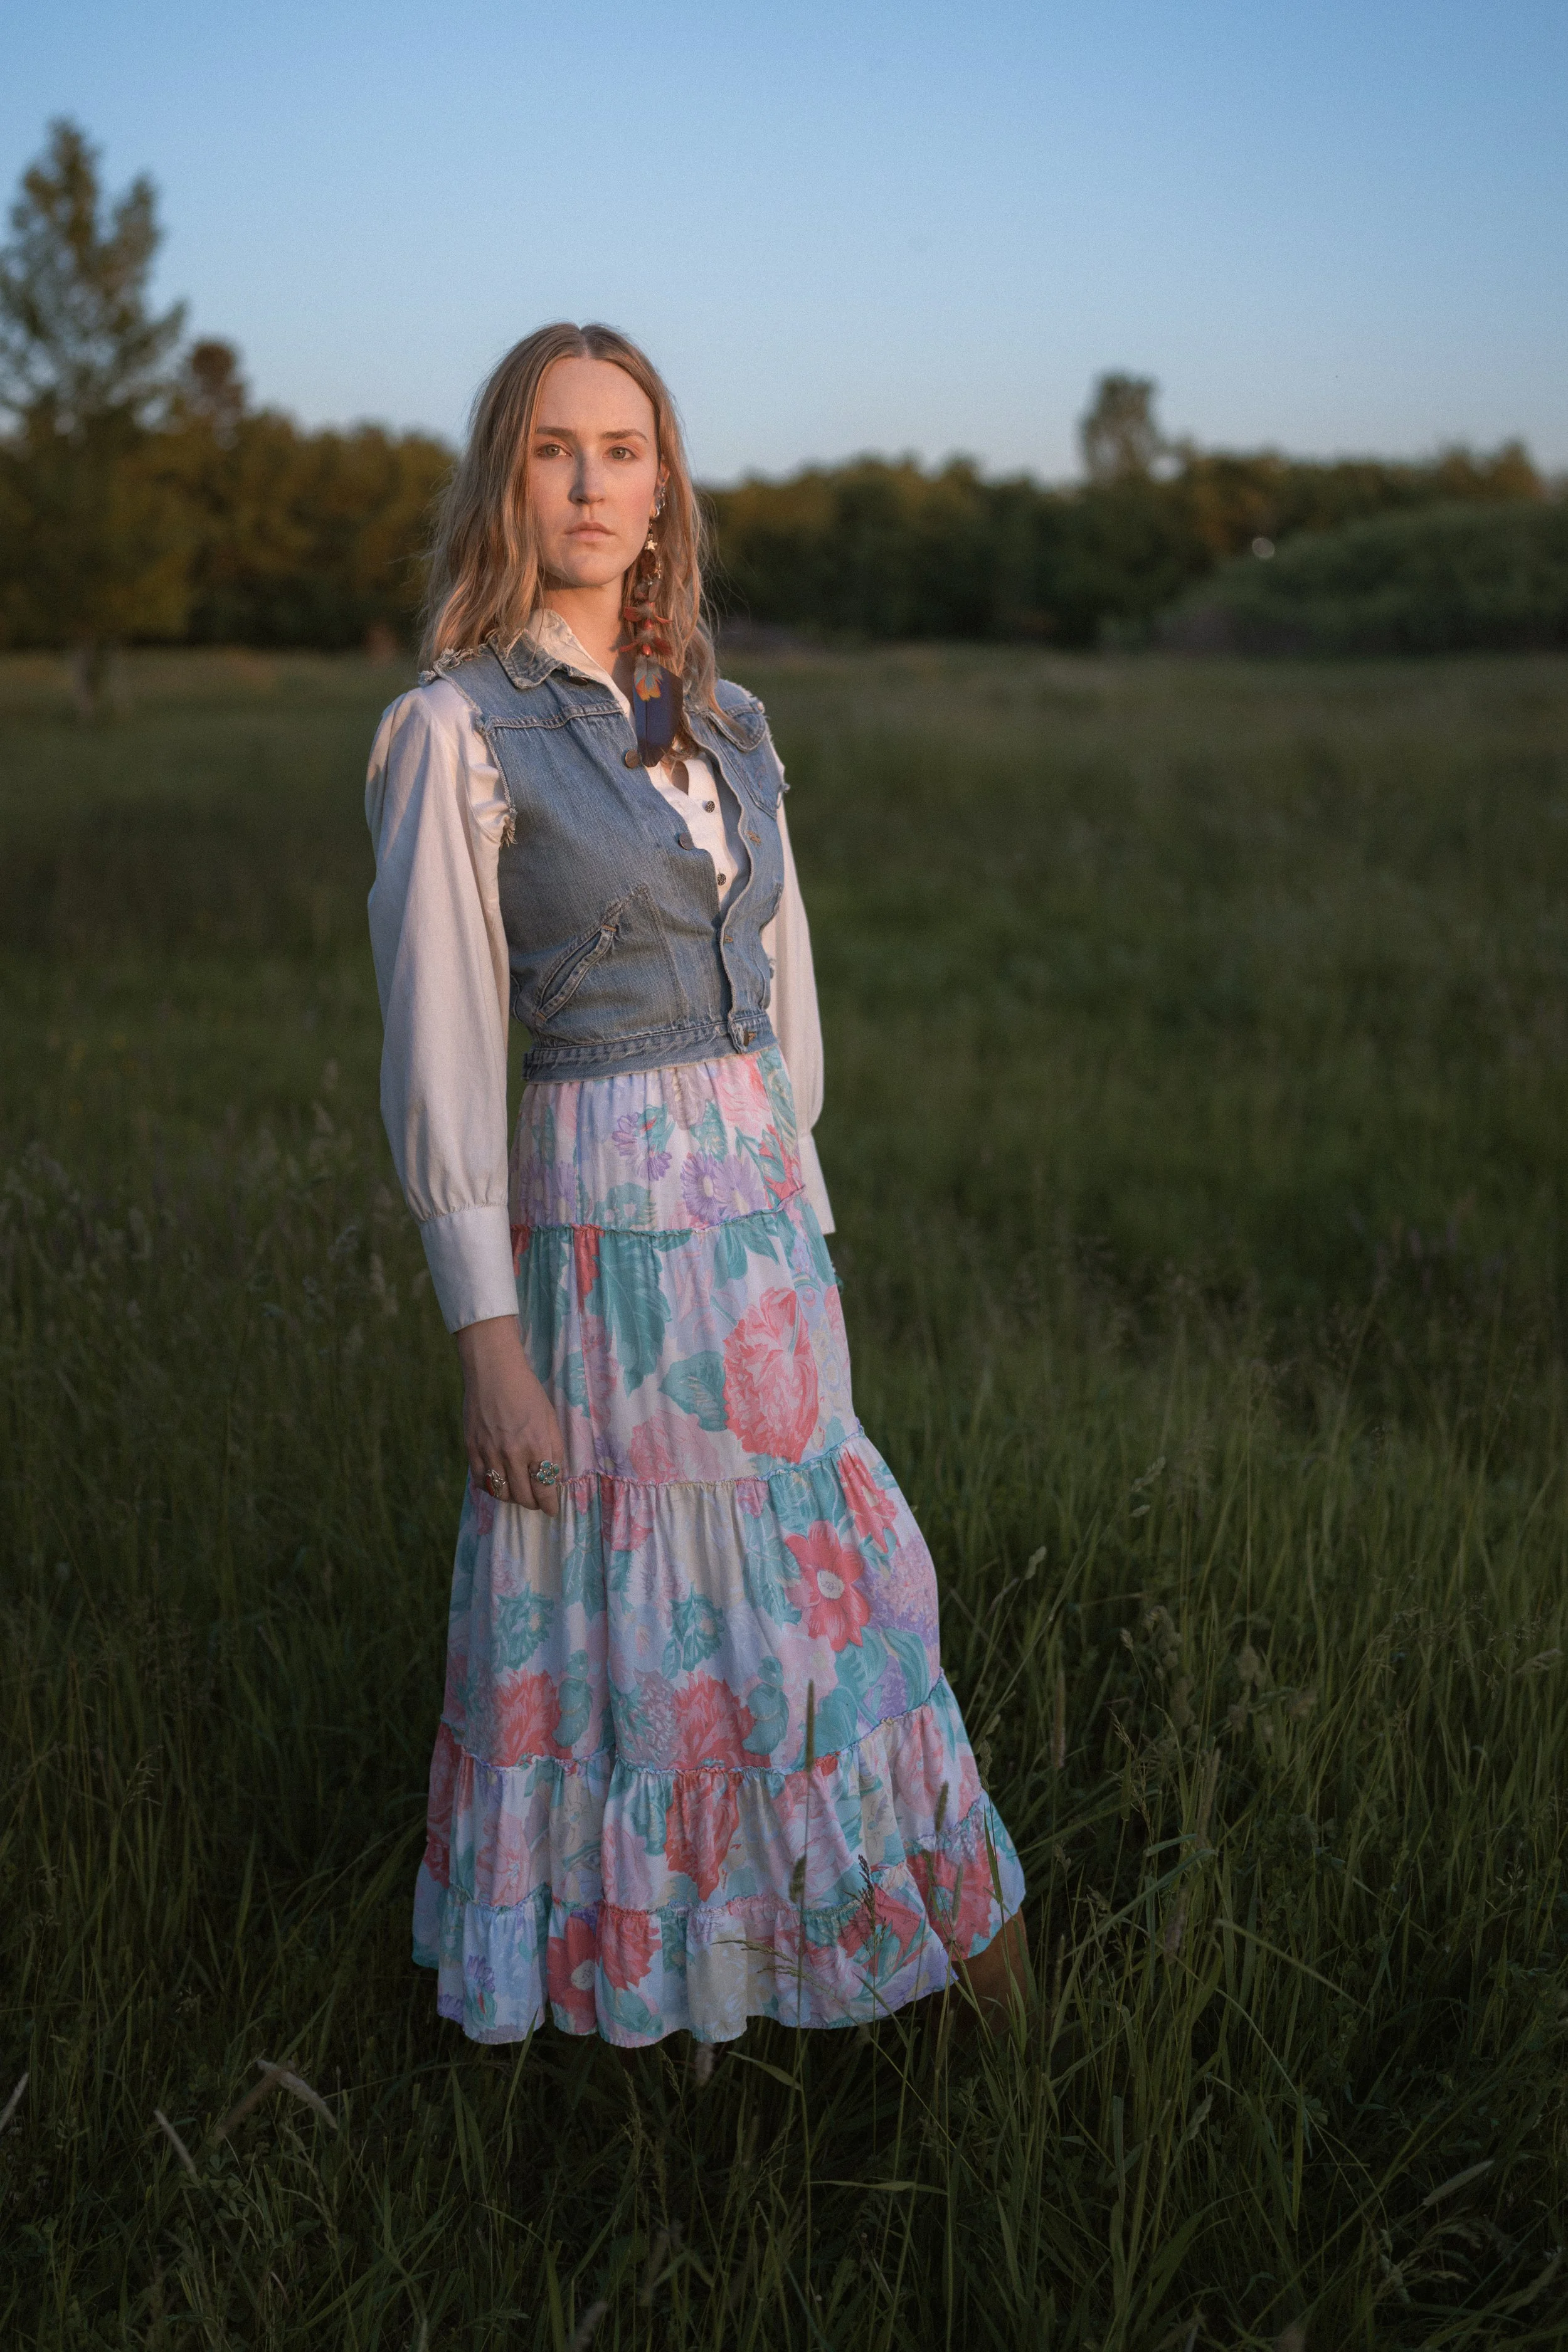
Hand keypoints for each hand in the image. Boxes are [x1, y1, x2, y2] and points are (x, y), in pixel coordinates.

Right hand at [455, 1315, 565, 1516]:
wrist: (493, 1371)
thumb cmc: (527, 1392)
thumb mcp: (550, 1418)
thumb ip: (554, 1449)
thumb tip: (554, 1476)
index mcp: (537, 1445)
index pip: (544, 1488)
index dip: (549, 1505)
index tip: (552, 1510)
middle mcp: (513, 1453)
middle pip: (523, 1496)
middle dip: (533, 1504)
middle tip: (537, 1501)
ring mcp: (489, 1452)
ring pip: (501, 1493)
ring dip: (512, 1498)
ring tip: (519, 1493)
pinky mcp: (472, 1448)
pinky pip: (481, 1481)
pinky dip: (491, 1488)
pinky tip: (498, 1482)